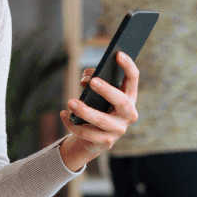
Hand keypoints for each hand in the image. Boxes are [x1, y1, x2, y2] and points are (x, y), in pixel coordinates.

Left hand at [58, 52, 139, 171]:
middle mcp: (129, 114)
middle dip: (107, 90)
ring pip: (102, 120)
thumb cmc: (98, 108)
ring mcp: (118, 130)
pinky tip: (63, 114)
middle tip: (92, 81)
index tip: (118, 54)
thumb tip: (86, 79)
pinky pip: (87, 133)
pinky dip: (72, 123)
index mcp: (130, 97)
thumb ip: (94, 82)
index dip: (128, 66)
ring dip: (85, 111)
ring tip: (70, 102)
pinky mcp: (106, 142)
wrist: (95, 138)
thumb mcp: (98, 93)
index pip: (133, 79)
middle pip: (121, 101)